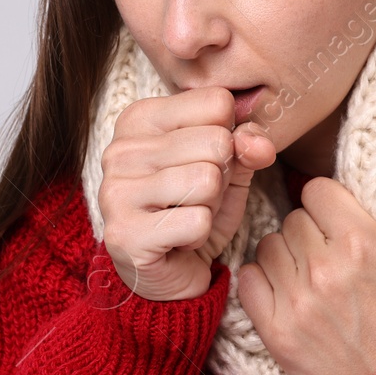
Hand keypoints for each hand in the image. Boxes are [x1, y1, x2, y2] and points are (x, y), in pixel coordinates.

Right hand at [98, 86, 276, 301]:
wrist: (170, 272)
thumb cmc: (196, 210)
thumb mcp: (230, 169)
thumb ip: (248, 144)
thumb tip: (259, 144)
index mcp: (141, 119)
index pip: (217, 102)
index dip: (229, 139)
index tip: (204, 163)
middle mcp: (120, 149)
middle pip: (216, 142)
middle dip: (222, 178)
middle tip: (197, 198)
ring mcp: (115, 191)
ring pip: (208, 181)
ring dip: (211, 207)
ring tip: (188, 216)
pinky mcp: (124, 233)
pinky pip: (197, 222)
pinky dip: (200, 235)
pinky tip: (179, 240)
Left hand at [234, 143, 375, 374]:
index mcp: (363, 244)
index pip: (317, 190)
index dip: (330, 203)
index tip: (343, 224)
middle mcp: (325, 268)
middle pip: (293, 217)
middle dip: (312, 230)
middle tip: (334, 255)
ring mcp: (297, 302)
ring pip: (269, 245)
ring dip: (287, 254)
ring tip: (314, 275)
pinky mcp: (277, 332)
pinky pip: (249, 280)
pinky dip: (264, 281)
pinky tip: (290, 292)